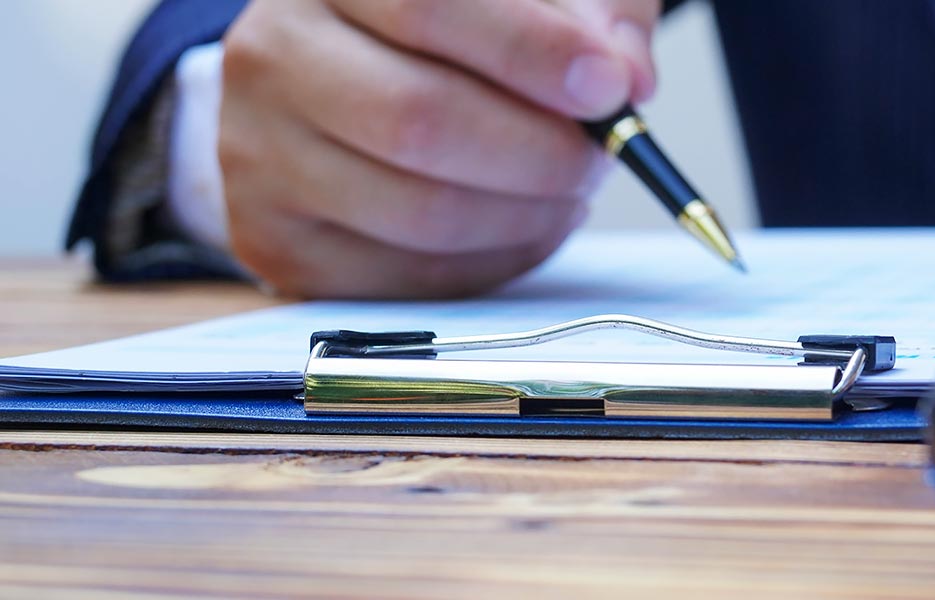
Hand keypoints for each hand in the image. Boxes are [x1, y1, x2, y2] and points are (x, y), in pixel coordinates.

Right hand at [219, 0, 659, 297]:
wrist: (352, 75)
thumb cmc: (458, 27)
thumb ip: (590, 17)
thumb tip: (626, 78)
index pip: (428, 5)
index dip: (530, 52)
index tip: (608, 86)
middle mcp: (271, 52)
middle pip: (420, 120)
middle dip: (540, 151)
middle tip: (599, 156)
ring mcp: (256, 149)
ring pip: (420, 210)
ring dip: (527, 212)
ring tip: (568, 187)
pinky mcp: (272, 235)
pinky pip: (408, 274)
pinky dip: (493, 258)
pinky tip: (523, 220)